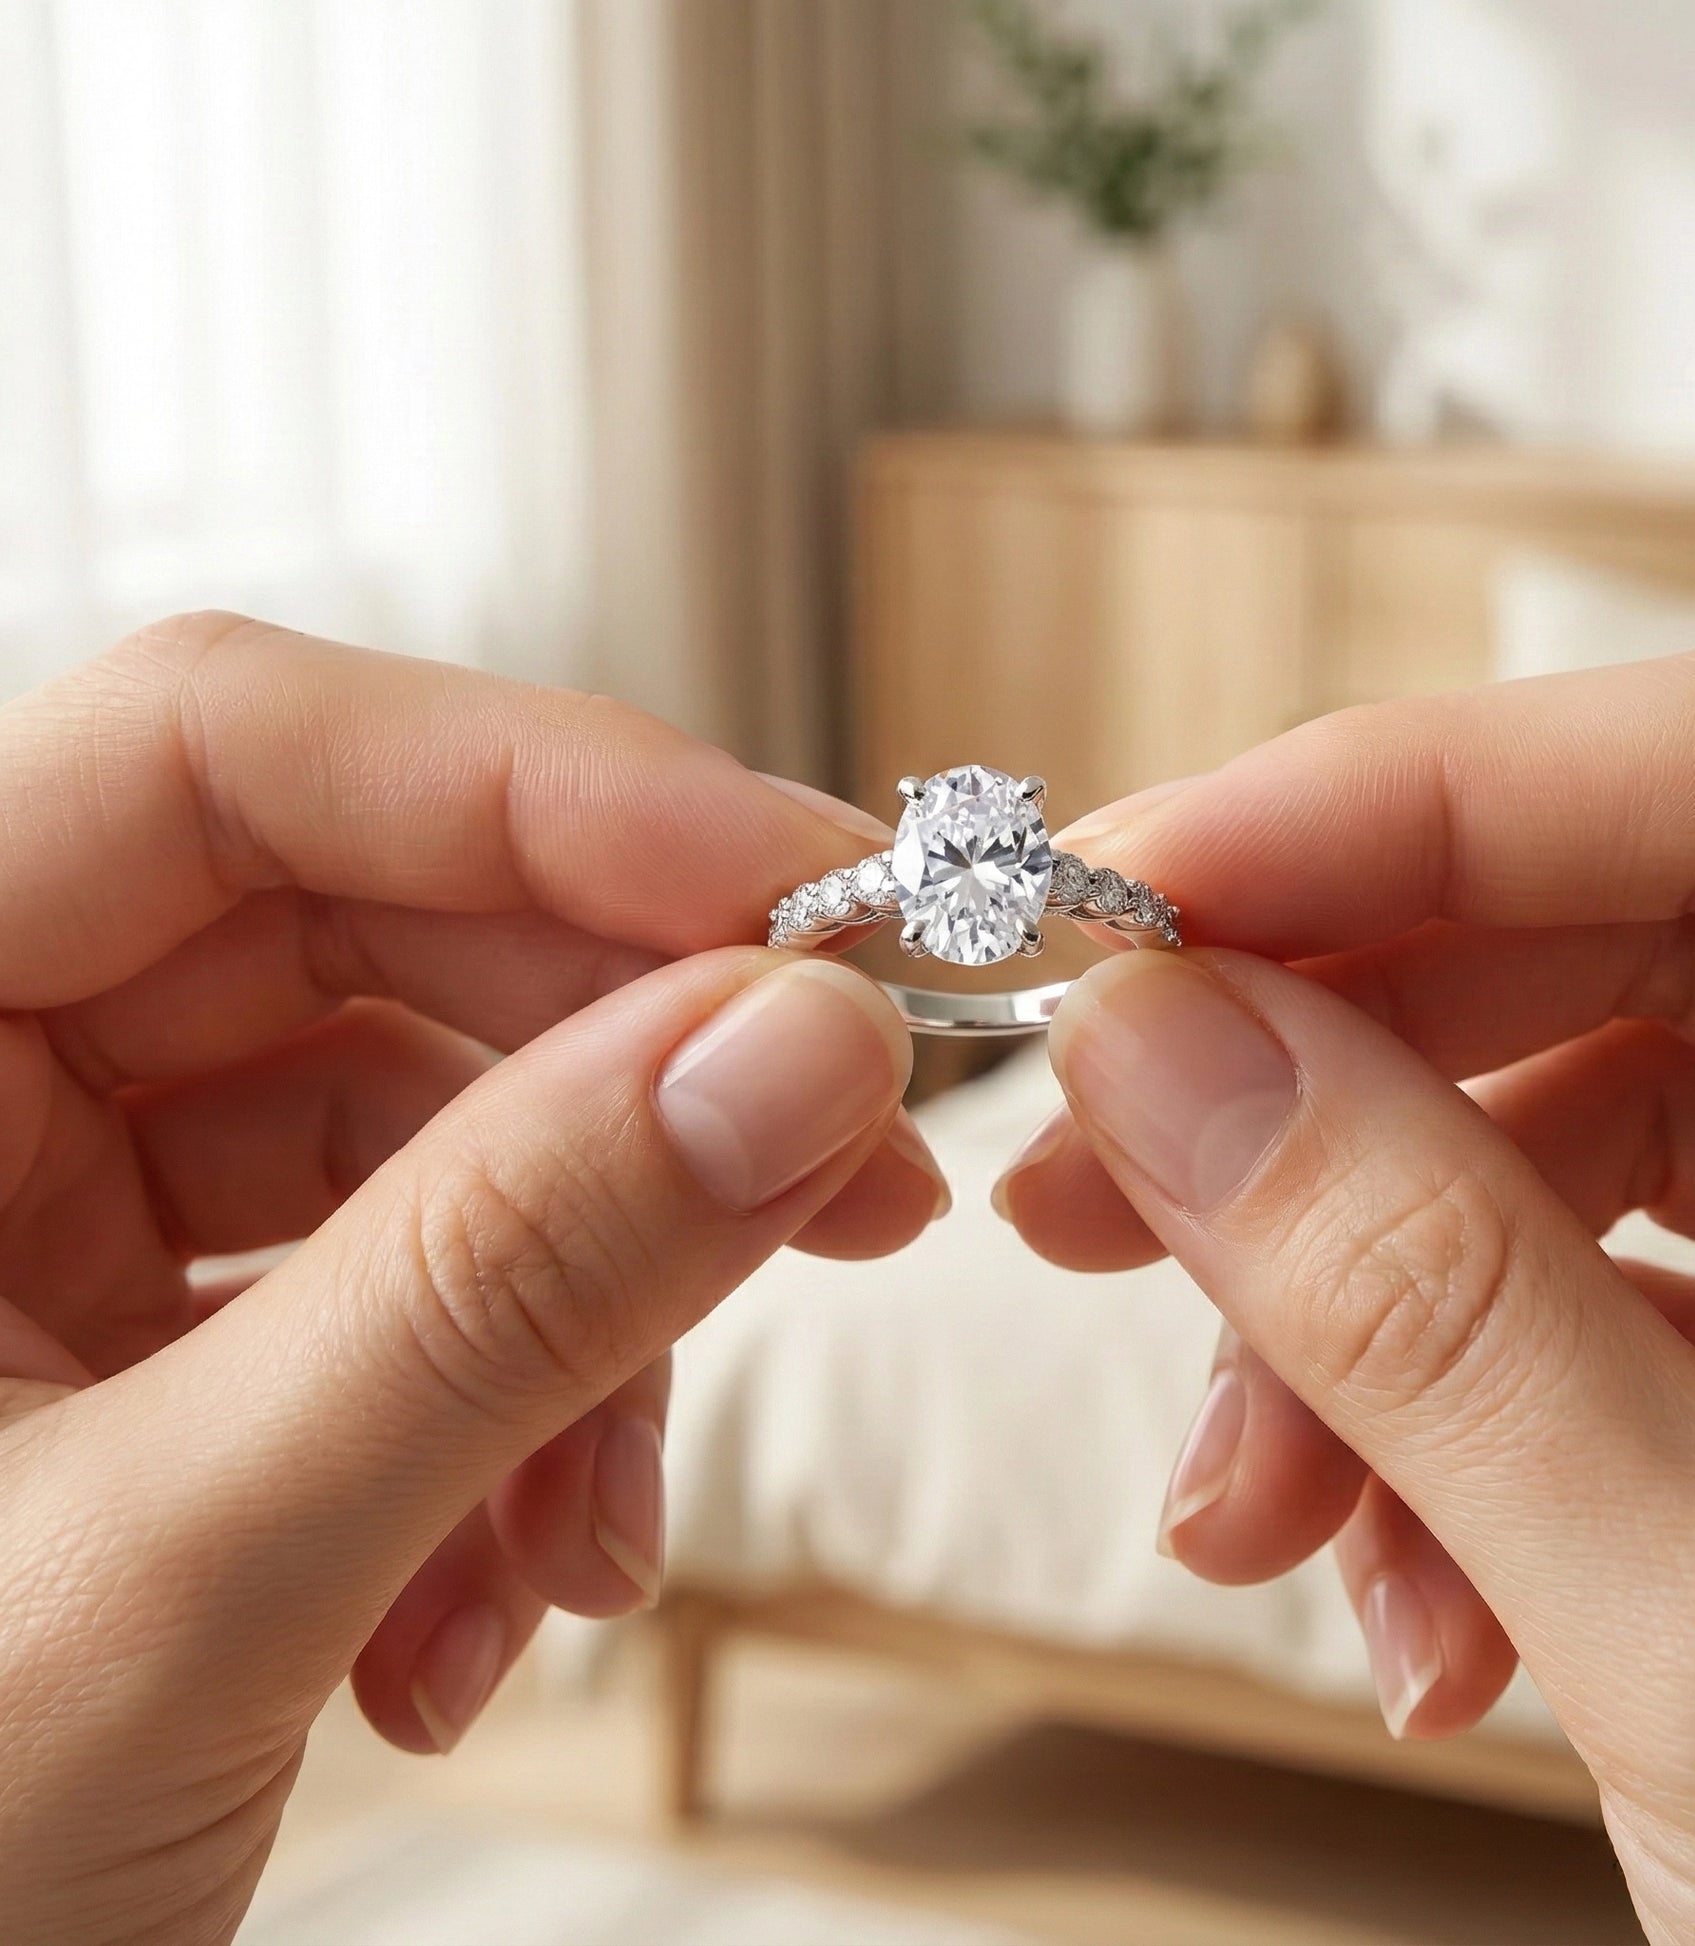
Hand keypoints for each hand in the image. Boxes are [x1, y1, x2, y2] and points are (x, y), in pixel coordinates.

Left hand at [0, 614, 938, 1943]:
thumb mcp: (164, 1585)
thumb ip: (492, 1293)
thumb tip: (800, 1055)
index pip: (216, 756)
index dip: (539, 789)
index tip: (812, 904)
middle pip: (361, 933)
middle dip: (626, 1068)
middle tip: (847, 1164)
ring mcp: (42, 1220)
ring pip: (419, 1131)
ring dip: (582, 1312)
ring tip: (602, 1537)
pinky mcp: (146, 1347)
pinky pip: (406, 1287)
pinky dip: (512, 1422)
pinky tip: (500, 1603)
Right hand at [999, 640, 1694, 1942]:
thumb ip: (1435, 1312)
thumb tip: (1157, 1050)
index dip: (1415, 796)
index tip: (1137, 896)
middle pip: (1614, 946)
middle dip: (1319, 1070)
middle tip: (1088, 1174)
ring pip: (1560, 1138)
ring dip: (1346, 1300)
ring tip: (1234, 1496)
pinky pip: (1581, 1297)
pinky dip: (1435, 1415)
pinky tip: (1388, 1592)